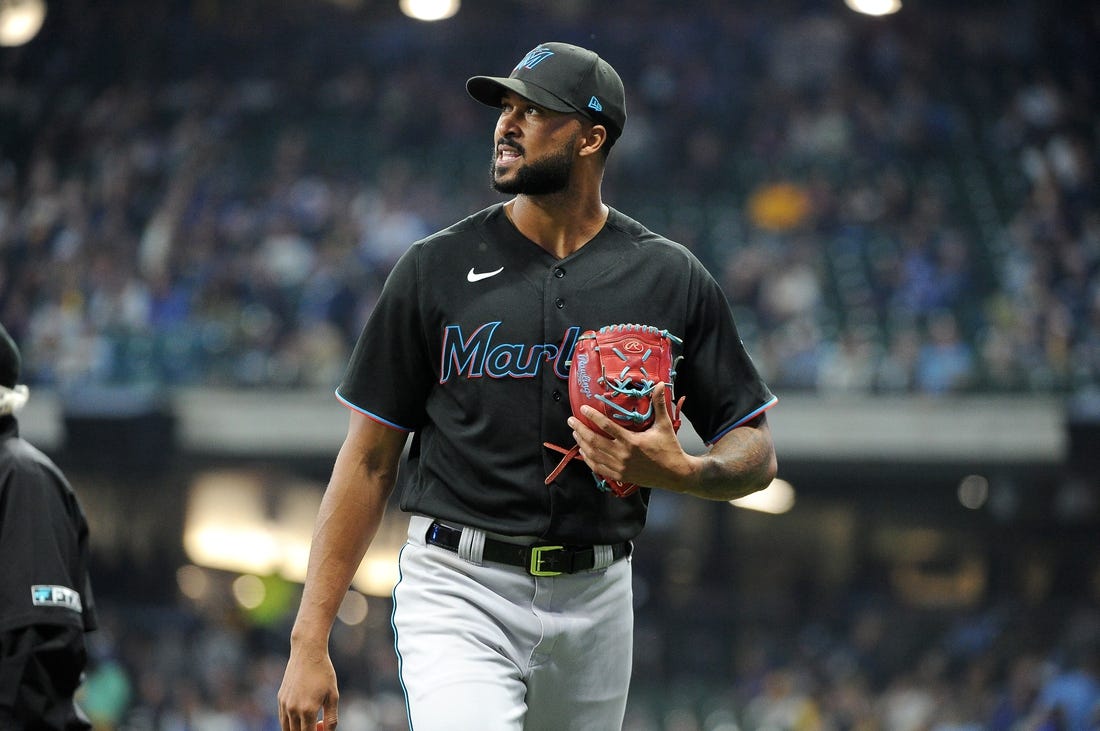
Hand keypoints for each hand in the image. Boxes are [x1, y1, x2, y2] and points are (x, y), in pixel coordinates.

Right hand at [278, 644, 338, 730]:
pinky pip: (283, 718)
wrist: (307, 653)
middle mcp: (293, 709)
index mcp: (308, 710)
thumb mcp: (333, 695)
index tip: (321, 730)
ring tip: (311, 722)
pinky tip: (302, 715)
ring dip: (297, 730)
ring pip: (287, 729)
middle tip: (317, 726)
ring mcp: (285, 704)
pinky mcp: (280, 699)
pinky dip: (291, 722)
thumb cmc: (323, 673)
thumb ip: (331, 718)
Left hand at [568, 383, 693, 491]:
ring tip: (575, 433)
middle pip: (594, 441)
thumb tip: (658, 385)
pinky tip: (583, 452)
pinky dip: (588, 459)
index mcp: (632, 441)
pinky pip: (598, 468)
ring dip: (582, 443)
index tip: (582, 409)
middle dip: (580, 430)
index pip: (606, 426)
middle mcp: (623, 455)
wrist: (675, 474)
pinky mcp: (620, 476)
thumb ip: (659, 404)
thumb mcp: (664, 425)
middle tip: (571, 421)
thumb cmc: (670, 448)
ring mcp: (620, 467)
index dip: (592, 416)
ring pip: (594, 455)